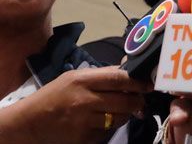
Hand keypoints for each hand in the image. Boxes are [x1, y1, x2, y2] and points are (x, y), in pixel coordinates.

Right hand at [1, 66, 148, 143]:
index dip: (139, 82)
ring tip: (121, 110)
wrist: (29, 123)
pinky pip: (107, 132)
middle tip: (140, 100)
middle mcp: (85, 100)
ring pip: (120, 118)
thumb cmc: (54, 96)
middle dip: (138, 101)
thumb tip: (129, 67)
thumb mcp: (73, 77)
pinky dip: (109, 127)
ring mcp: (84, 121)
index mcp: (83, 80)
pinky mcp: (84, 138)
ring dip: (126, 115)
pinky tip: (102, 122)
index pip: (120, 78)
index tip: (149, 83)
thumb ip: (102, 74)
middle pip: (126, 101)